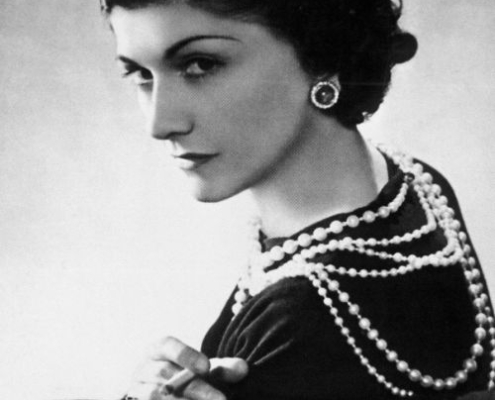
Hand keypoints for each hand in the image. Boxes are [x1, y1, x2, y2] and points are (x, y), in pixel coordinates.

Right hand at [125, 336, 247, 399]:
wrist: (161, 394)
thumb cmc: (184, 378)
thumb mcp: (203, 371)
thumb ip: (222, 368)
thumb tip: (243, 368)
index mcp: (157, 350)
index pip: (167, 345)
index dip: (186, 354)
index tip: (207, 367)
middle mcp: (143, 368)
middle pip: (166, 375)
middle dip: (196, 388)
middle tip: (221, 399)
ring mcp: (136, 389)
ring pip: (156, 395)